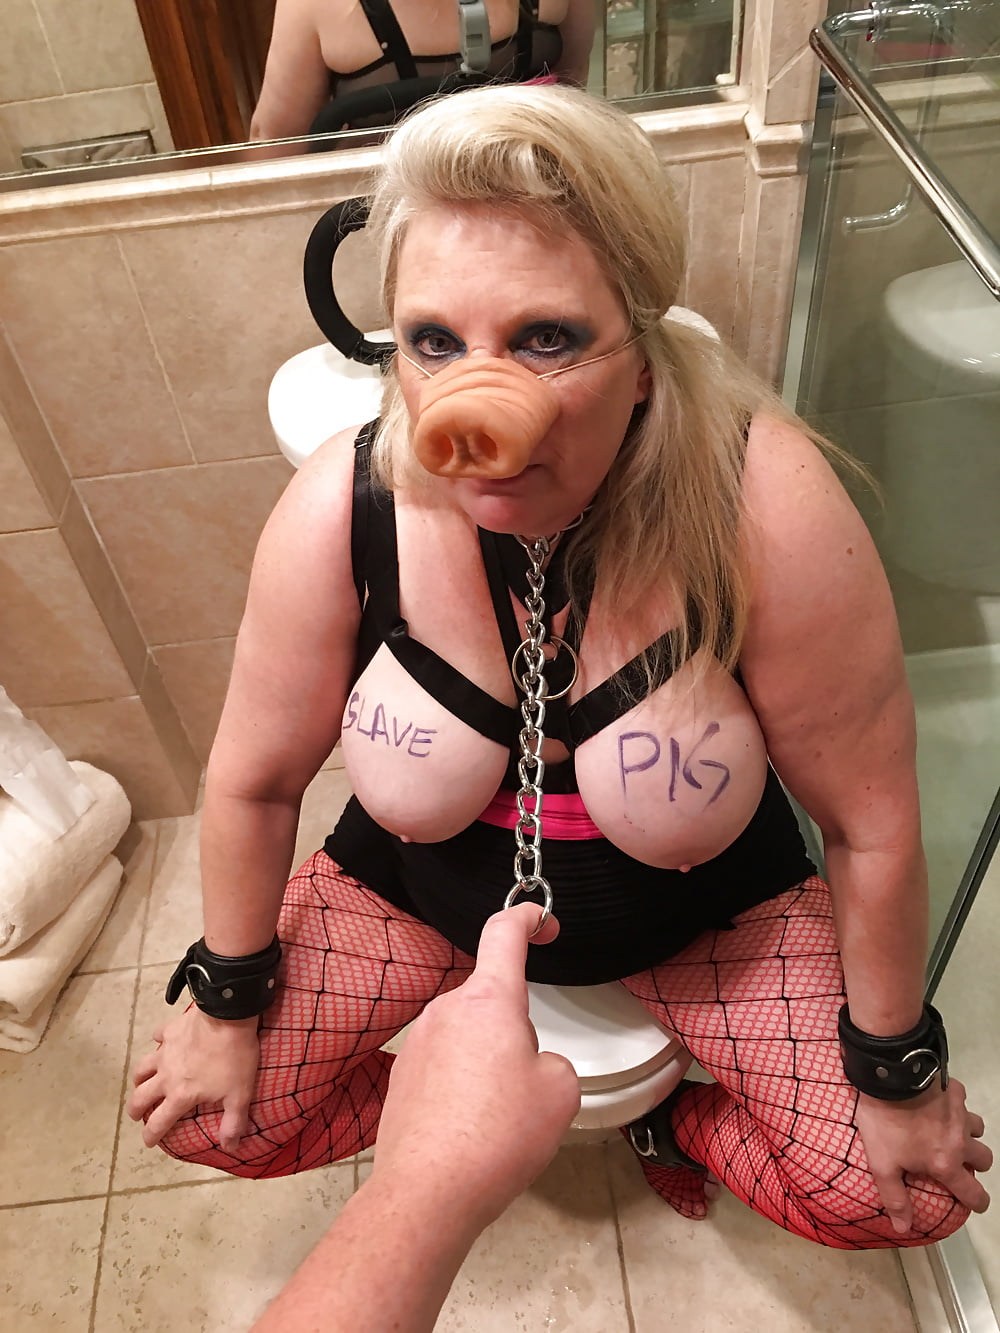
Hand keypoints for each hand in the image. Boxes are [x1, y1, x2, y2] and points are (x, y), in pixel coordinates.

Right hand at [126, 1005, 260, 1152]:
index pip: (159, 1122)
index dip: (151, 1136)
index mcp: (181, 1095)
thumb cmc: (234, 1057)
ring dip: (139, 1079)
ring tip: (142, 1083)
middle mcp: (166, 1076)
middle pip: (141, 1097)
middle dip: (136, 1110)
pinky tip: (162, 1042)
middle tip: (137, 1114)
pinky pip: (158, 1037)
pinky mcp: (170, 1030)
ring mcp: (165, 1052)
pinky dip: (158, 1042)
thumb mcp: (240, 1095)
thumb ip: (233, 1123)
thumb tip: (230, 1148)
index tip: (148, 1142)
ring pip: (141, 1069)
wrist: (228, 1016)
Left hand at [370, 903, 580, 1230]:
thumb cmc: (497, 1136)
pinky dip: (463, 1087)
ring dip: (488, 1063)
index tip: (541, 920)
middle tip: (528, 1084)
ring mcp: (419, 1042)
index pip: (504, 932)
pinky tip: (470, 1130)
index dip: (527, 917)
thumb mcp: (560, 1091)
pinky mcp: (404, 1076)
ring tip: (498, 1118)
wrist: (428, 1191)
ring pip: (469, 1037)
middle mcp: (447, 1009)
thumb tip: (528, 1066)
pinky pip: (445, 1067)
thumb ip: (552, 1060)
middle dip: (515, 1031)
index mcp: (488, 1000)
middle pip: (491, 1000)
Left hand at [855, 1078, 991, 1235]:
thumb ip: (895, 1197)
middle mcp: (960, 1141)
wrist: (891, 1077)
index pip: (973, 1193)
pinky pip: (962, 1102)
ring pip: (977, 1129)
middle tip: (958, 1162)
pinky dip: (955, 1106)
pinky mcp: (955, 1091)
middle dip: (976, 1164)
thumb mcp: (883, 1164)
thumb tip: (904, 1228)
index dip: (978, 1202)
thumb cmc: (886, 1123)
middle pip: (984, 1159)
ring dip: (968, 1134)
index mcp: (946, 1163)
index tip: (976, 1203)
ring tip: (949, 1132)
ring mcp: (961, 1113)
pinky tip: (938, 1103)